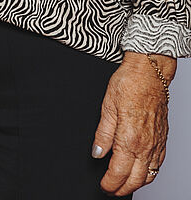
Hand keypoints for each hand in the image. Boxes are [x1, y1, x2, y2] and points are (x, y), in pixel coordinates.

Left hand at [92, 52, 173, 193]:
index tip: (103, 186)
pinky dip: (149, 173)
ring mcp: (157, 143)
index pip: (119, 172)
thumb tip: (97, 152)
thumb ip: (103, 133)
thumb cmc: (129, 83)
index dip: (110, 183)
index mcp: (130, 138)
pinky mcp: (163, 138)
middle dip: (122, 189)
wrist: (150, 72)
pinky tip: (142, 172)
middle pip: (135, 180)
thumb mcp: (107, 106)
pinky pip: (158, 164)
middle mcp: (146, 145)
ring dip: (136, 184)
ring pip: (149, 175)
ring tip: (124, 185)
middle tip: (111, 190)